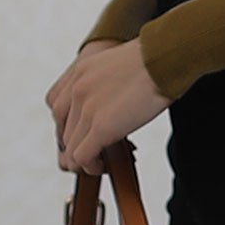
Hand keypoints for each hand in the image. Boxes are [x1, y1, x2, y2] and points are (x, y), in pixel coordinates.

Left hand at [45, 37, 171, 174]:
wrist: (166, 58)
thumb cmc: (157, 60)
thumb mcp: (119, 65)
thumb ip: (107, 82)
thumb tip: (116, 104)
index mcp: (80, 72)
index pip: (58, 108)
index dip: (70, 127)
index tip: (87, 135)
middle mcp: (76, 89)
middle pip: (63, 130)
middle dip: (78, 145)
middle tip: (98, 152)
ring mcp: (86, 108)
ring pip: (70, 148)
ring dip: (84, 160)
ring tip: (101, 162)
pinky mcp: (101, 127)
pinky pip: (82, 157)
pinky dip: (91, 166)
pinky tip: (104, 166)